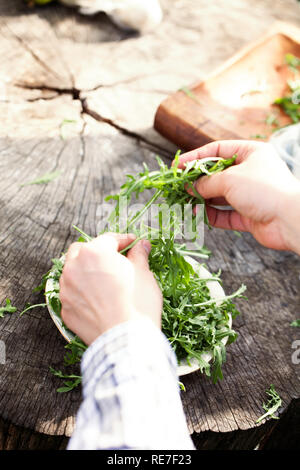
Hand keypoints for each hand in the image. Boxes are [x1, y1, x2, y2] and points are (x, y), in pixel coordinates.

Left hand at [59, 233, 162, 344]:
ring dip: (86, 270)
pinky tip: (97, 298)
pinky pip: (72, 293)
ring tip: (104, 278)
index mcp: (95, 253)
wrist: (127, 341)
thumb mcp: (144, 274)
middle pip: (83, 250)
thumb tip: (141, 245)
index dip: (124, 240)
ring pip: (72, 271)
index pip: (109, 239)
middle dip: (98, 251)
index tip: (134, 244)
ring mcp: (66, 289)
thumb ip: (139, 255)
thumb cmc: (138, 304)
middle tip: (116, 259)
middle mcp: (74, 267)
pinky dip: (82, 291)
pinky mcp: (65, 309)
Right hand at [177, 140, 299, 253]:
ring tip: (184, 203)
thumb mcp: (229, 179)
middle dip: (196, 182)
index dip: (195, 157)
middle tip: (178, 187)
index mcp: (251, 153)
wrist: (290, 219)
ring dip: (201, 200)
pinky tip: (198, 216)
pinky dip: (211, 216)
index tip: (177, 166)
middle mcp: (251, 173)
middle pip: (216, 175)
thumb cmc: (264, 189)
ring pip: (219, 196)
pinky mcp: (249, 215)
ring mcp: (250, 195)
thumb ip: (206, 183)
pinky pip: (225, 215)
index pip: (218, 150)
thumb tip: (190, 187)